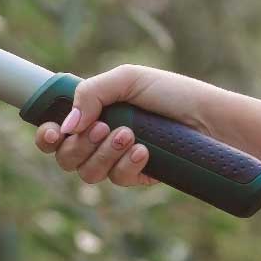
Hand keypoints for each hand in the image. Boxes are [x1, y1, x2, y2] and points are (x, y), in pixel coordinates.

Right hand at [33, 64, 221, 186]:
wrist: (214, 121)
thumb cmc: (174, 94)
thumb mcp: (130, 79)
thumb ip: (91, 93)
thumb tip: (67, 126)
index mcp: (93, 112)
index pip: (55, 131)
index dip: (46, 136)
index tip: (53, 133)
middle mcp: (100, 139)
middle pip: (64, 157)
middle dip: (80, 145)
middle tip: (103, 127)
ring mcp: (117, 160)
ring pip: (87, 173)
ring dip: (104, 154)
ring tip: (130, 136)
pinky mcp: (137, 177)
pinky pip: (116, 181)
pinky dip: (126, 166)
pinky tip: (145, 151)